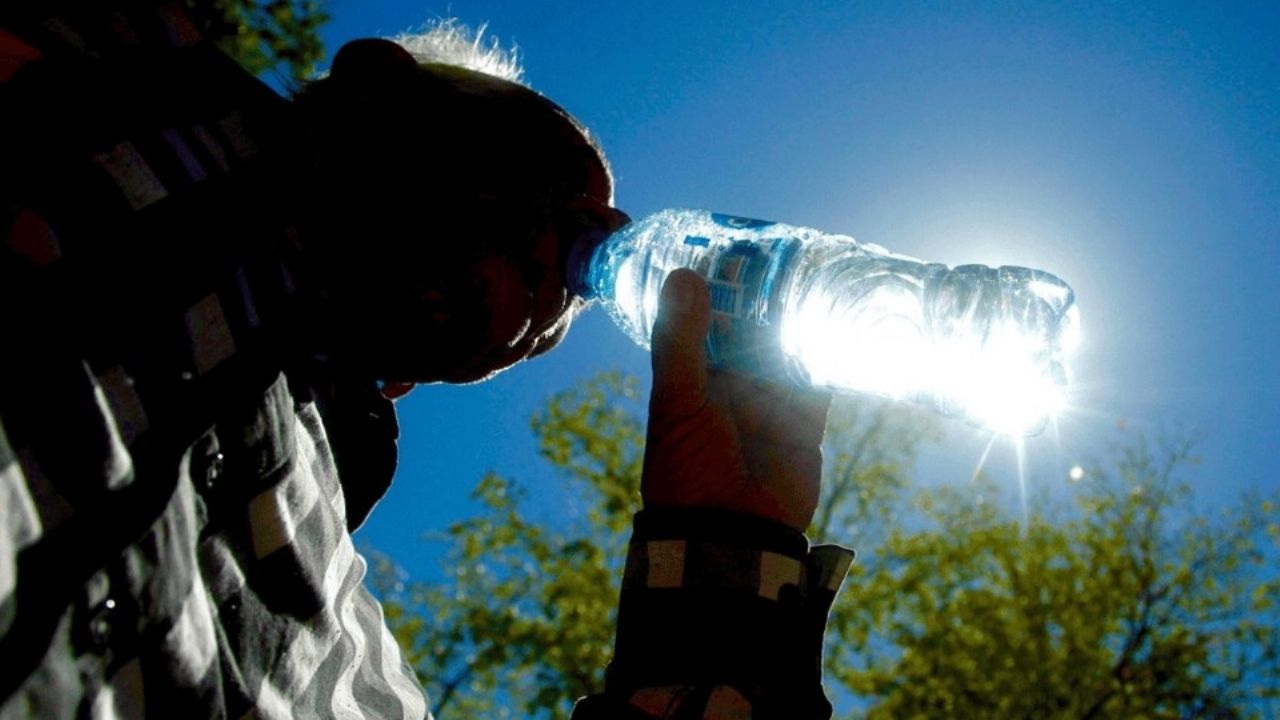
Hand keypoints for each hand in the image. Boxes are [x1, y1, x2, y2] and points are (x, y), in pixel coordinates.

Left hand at [641, 270, 831, 531]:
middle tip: (791, 245)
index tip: (739, 241)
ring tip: (825, 269)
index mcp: (694, 373)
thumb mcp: (679, 400)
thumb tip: (684, 274)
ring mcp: (770, 399)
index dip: (723, 283)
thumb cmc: (689, 469)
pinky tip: (849, 320)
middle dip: (771, 293)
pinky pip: (822, 378)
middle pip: (755, 325)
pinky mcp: (805, 420)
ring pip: (791, 345)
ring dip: (805, 316)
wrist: (731, 534)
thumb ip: (681, 341)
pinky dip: (834, 352)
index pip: (709, 315)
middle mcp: (732, 380)